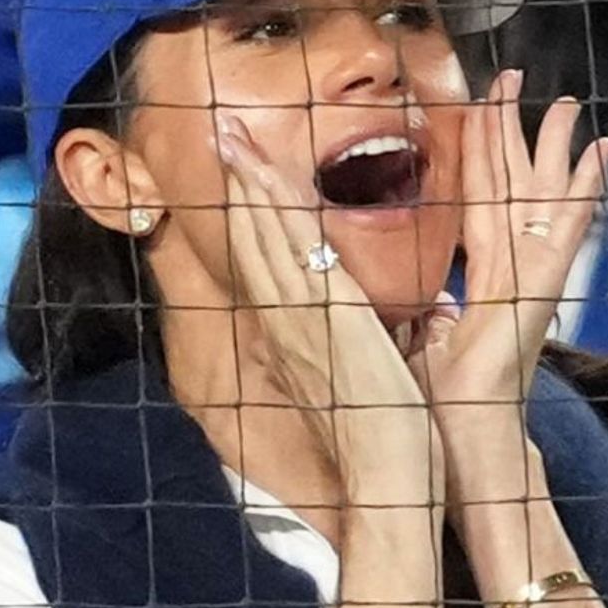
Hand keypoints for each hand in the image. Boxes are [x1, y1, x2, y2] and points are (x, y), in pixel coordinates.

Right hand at [217, 115, 440, 506]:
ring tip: (231, 135)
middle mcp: (290, 321)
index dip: (250, 211)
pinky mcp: (327, 318)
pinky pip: (295, 253)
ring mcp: (303, 318)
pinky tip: (266, 181)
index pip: (266, 258)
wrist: (388, 478)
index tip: (241, 170)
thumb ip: (348, 342)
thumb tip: (357, 318)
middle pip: (253, 237)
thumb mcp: (359, 374)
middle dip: (237, 182)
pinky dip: (276, 214)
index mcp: (299, 333)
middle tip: (219, 129)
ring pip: (265, 236)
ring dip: (247, 182)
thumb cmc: (383, 433)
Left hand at [410, 71, 607, 492]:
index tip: (479, 104)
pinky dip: (588, 187)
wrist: (465, 434)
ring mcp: (534, 273)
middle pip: (511, 180)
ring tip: (567, 102)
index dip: (478, 149)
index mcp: (481, 275)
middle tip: (513, 76)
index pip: (477, 196)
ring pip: (542, 193)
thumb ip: (420, 308)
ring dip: (555, 145)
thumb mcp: (417, 338)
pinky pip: (568, 225)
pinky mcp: (547, 284)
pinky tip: (603, 152)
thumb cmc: (439, 401)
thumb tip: (409, 296)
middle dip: (512, 127)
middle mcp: (511, 266)